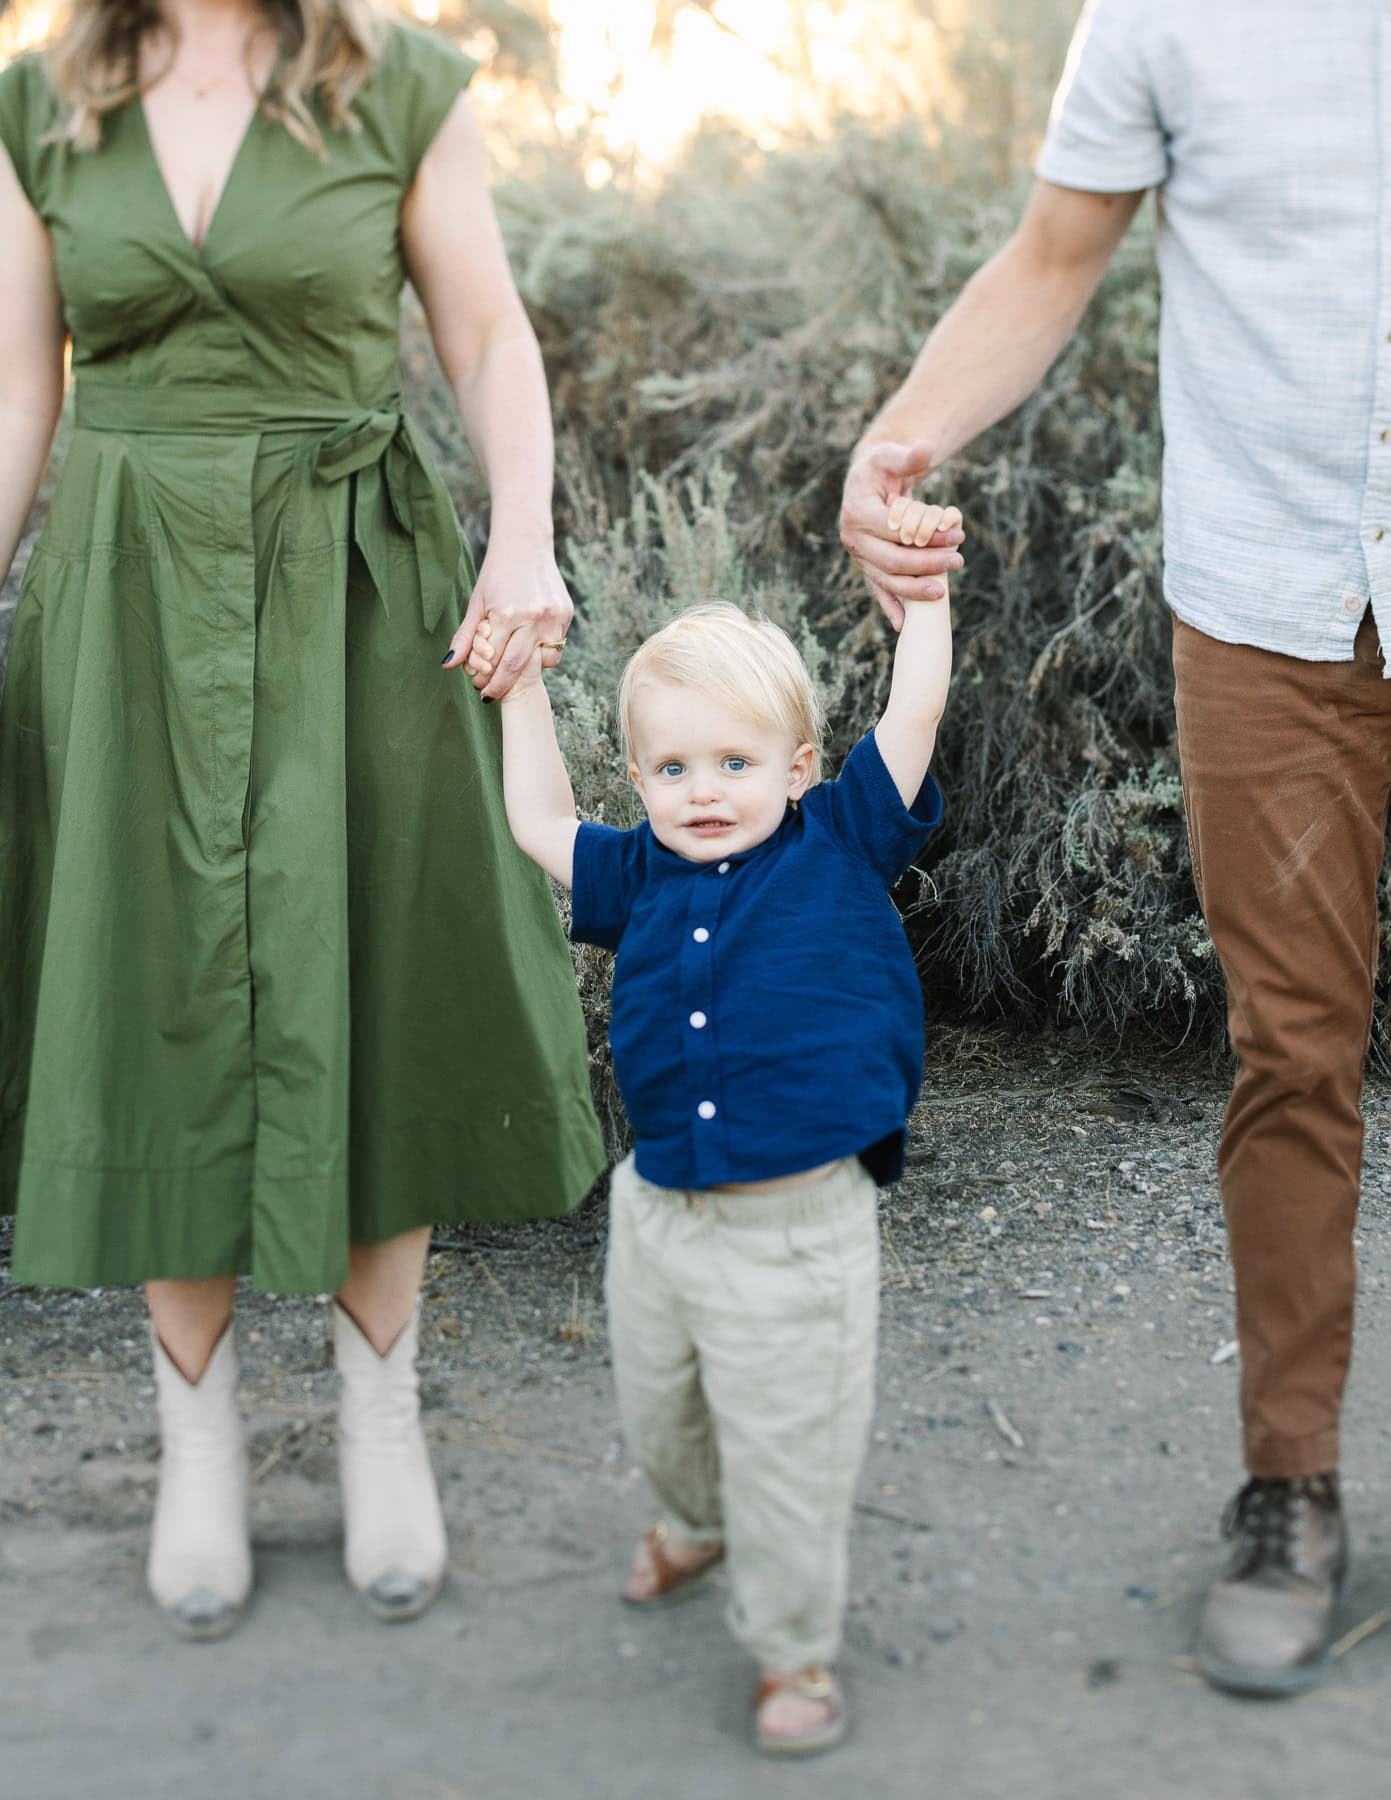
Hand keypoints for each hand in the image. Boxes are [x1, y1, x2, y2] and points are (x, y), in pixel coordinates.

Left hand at [440, 534, 571, 697]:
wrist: (525, 545)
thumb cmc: (495, 575)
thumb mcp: (477, 604)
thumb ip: (465, 637)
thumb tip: (448, 666)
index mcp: (507, 614)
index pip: (496, 661)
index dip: (486, 679)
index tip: (479, 688)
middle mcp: (533, 617)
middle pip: (518, 667)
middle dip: (502, 685)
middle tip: (490, 695)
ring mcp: (553, 617)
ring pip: (543, 663)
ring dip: (527, 673)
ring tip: (511, 670)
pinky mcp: (565, 614)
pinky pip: (556, 648)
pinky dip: (542, 656)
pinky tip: (528, 651)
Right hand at [839, 440, 964, 629]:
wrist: (865, 481)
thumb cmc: (881, 466)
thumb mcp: (892, 454)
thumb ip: (908, 456)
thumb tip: (925, 449)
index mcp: (856, 511)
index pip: (894, 529)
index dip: (926, 534)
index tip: (957, 534)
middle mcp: (853, 538)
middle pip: (892, 559)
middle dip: (926, 564)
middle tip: (959, 560)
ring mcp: (859, 556)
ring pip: (887, 579)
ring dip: (914, 589)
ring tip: (943, 591)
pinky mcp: (866, 566)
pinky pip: (879, 589)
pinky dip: (890, 607)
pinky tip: (904, 625)